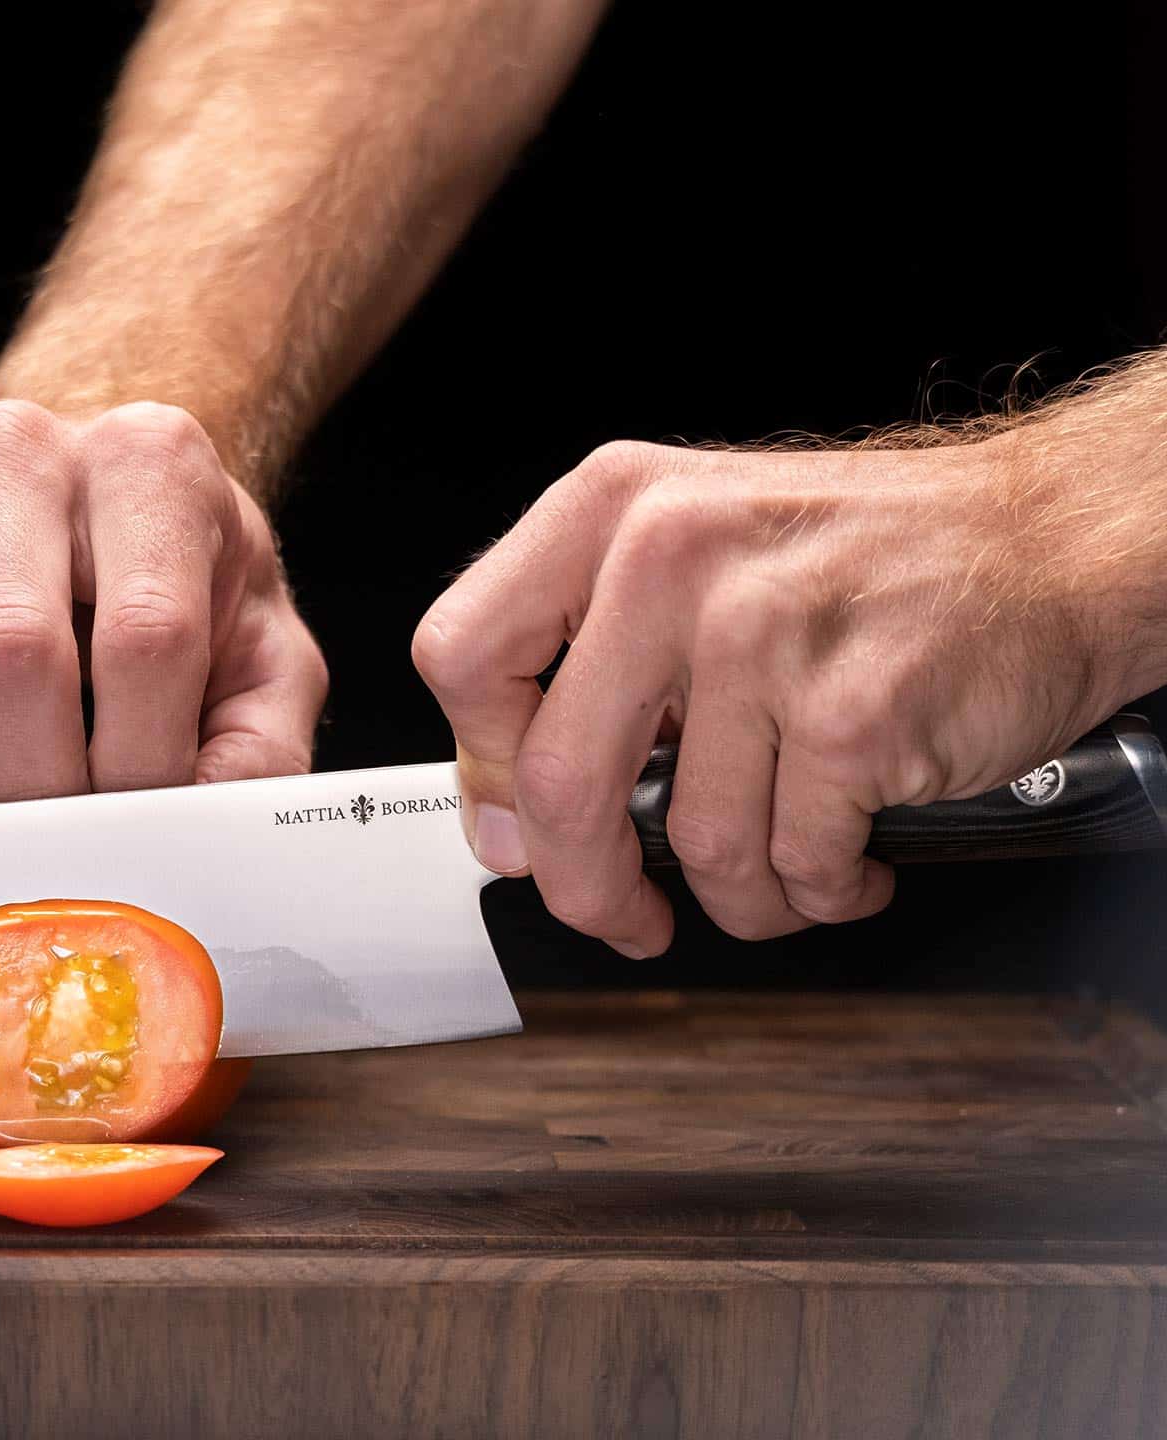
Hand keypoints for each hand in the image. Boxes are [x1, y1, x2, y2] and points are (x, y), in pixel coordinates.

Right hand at [0, 400, 326, 812]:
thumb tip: (199, 841)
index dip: (144, 760)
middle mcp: (18, 456)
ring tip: (12, 850)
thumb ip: (259, 749)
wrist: (109, 506)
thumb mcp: (267, 653)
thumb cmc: (194, 586)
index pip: (144, 632)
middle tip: (74, 858)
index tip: (147, 831)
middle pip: (11, 648)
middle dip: (43, 787)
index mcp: (147, 460)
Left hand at [413, 432, 1153, 955]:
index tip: (519, 821)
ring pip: (696, 846)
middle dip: (587, 886)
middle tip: (623, 912)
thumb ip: (587, 665)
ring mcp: (763, 632)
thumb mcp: (692, 552)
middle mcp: (671, 556)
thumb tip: (506, 818)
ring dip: (741, 897)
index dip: (483, 765)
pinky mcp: (851, 711)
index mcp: (612, 507)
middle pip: (557, 780)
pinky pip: (798, 865)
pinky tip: (852, 856)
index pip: (461, 655)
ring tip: (788, 867)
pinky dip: (825, 891)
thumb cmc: (865, 561)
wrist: (1052, 539)